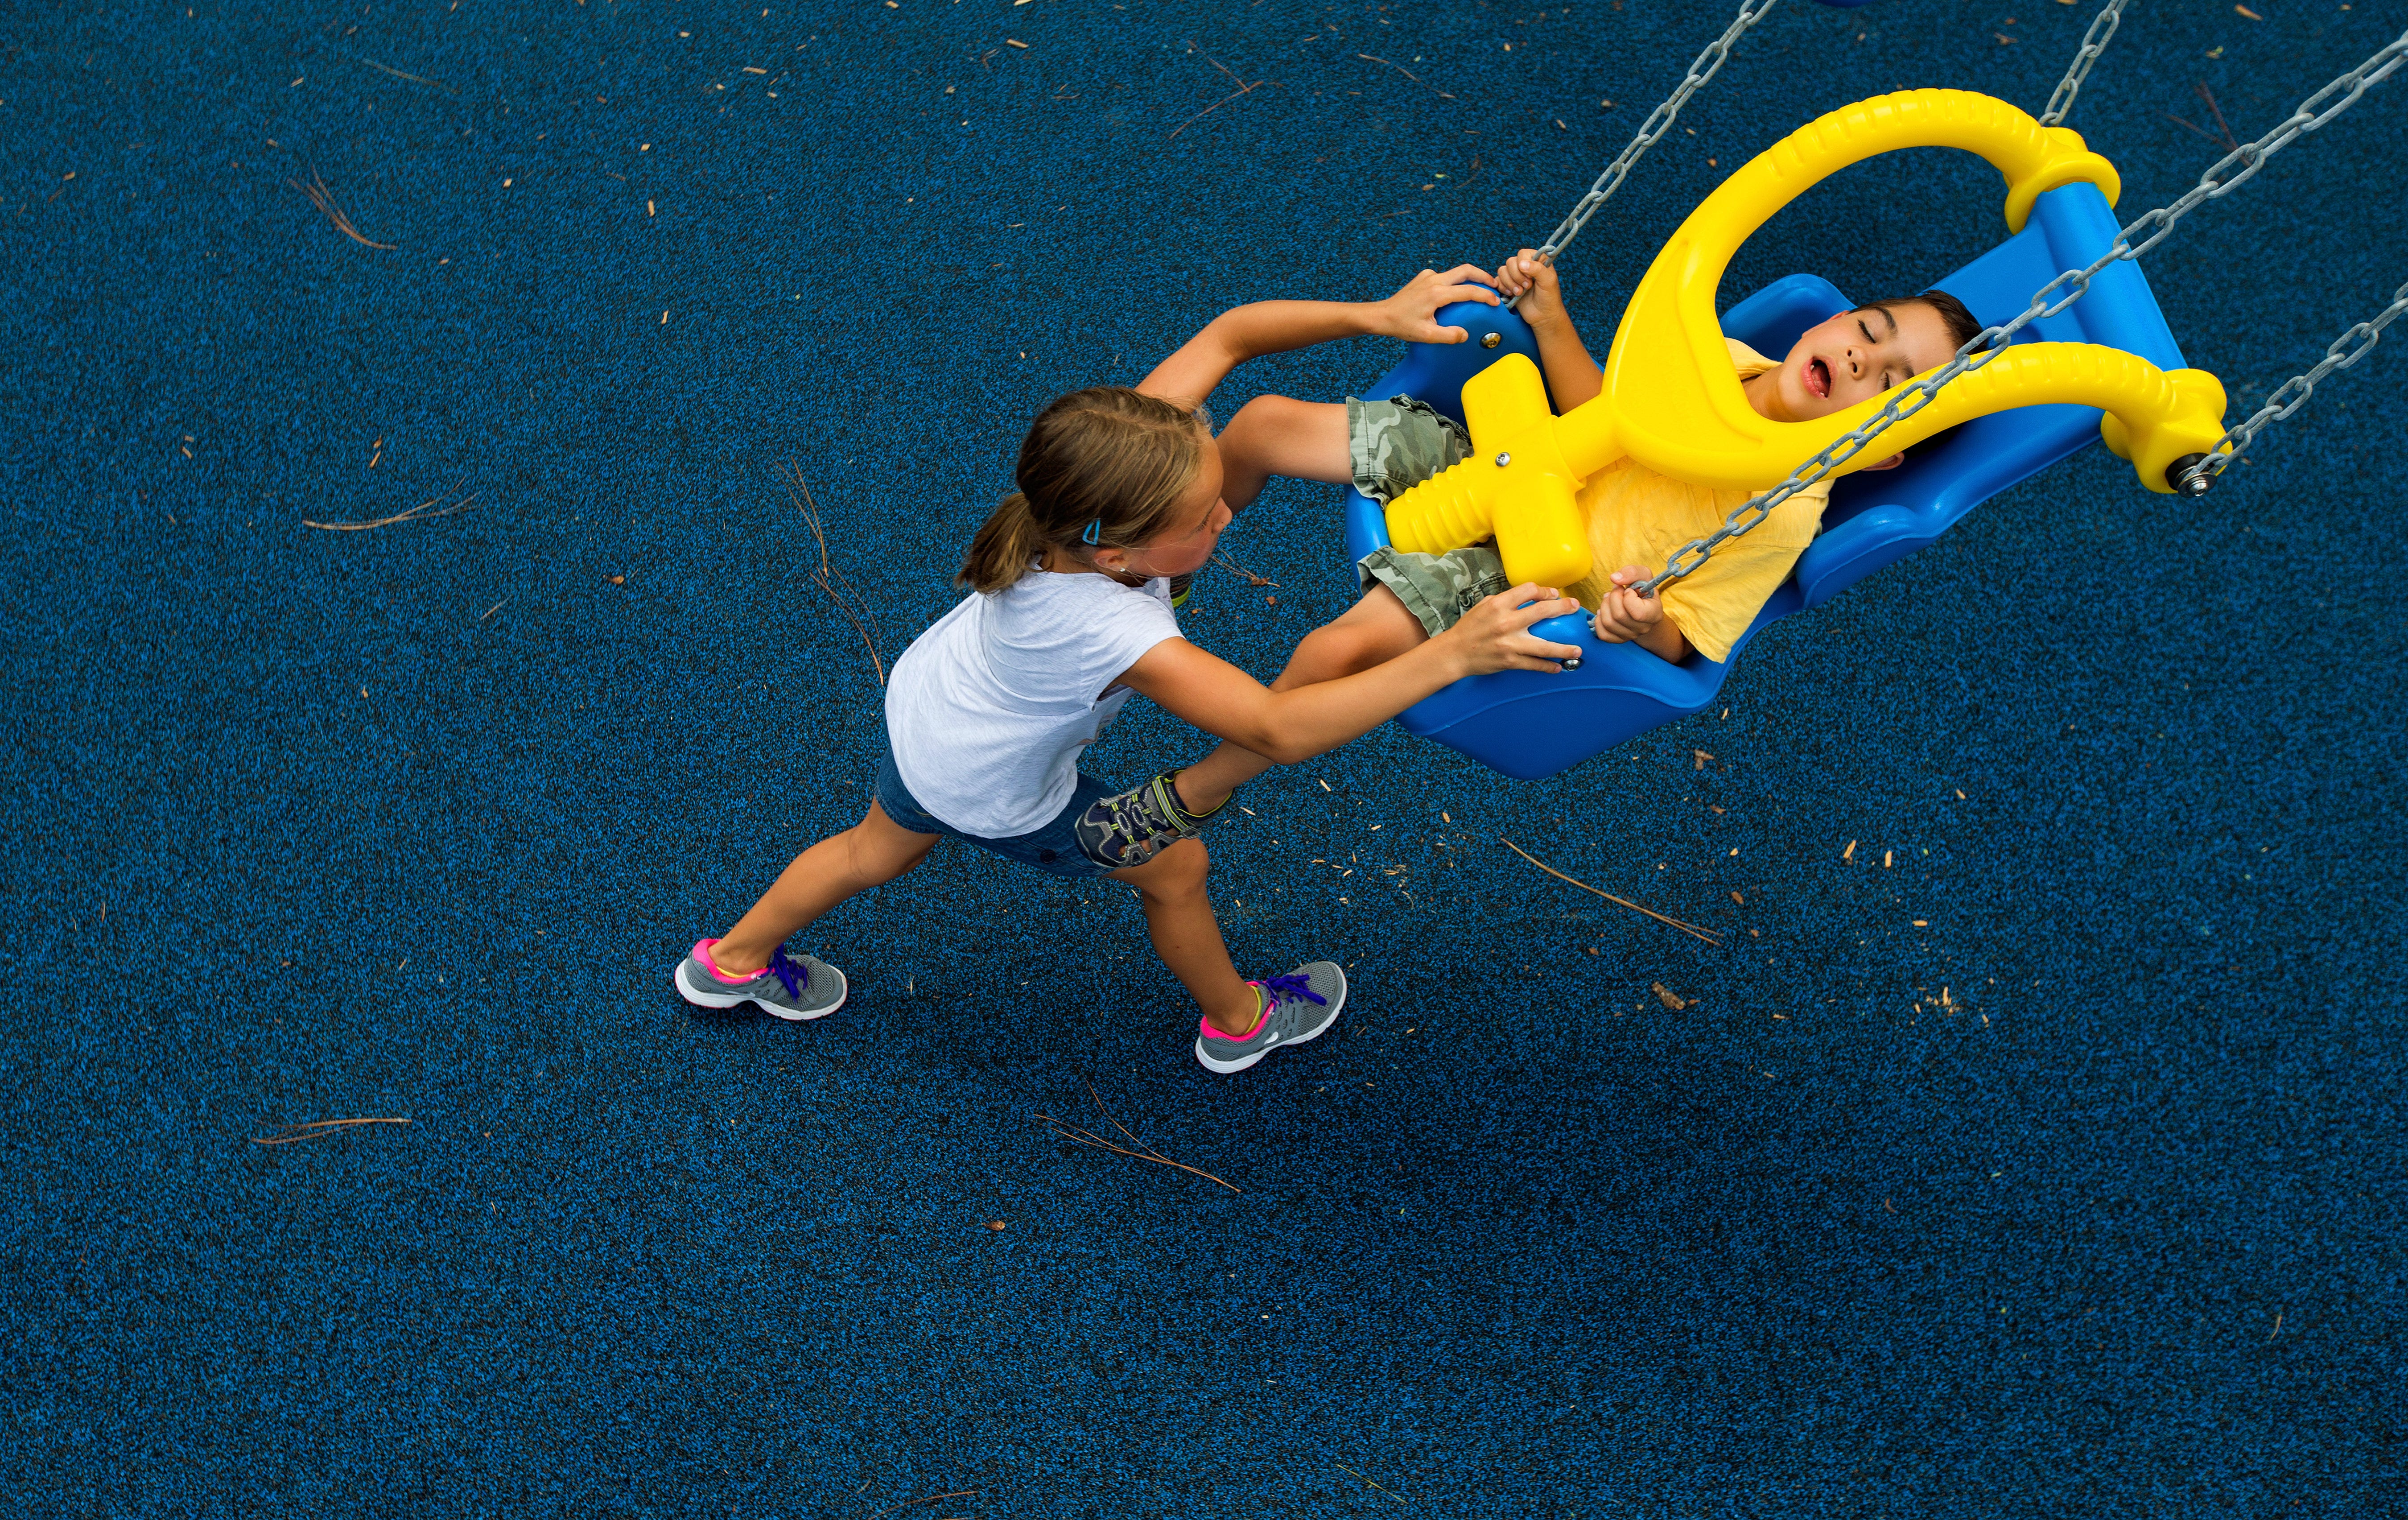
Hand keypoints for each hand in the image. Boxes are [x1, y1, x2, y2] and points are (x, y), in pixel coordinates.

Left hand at [1370, 265, 1501, 344]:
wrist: (1382, 315)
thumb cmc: (1402, 325)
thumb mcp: (1426, 335)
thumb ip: (1448, 336)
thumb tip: (1465, 335)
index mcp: (1437, 293)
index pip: (1469, 291)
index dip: (1486, 296)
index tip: (1496, 302)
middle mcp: (1434, 280)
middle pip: (1466, 270)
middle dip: (1483, 276)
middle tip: (1496, 284)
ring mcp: (1428, 276)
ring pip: (1456, 271)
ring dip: (1471, 277)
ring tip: (1481, 287)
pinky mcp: (1424, 277)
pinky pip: (1445, 276)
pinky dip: (1456, 281)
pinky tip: (1458, 292)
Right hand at [1438, 582, 1584, 674]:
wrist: (1454, 653)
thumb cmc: (1469, 628)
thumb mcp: (1484, 606)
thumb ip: (1506, 601)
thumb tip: (1529, 597)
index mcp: (1499, 605)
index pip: (1529, 590)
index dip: (1544, 591)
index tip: (1553, 595)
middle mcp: (1506, 622)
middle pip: (1543, 611)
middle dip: (1563, 608)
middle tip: (1575, 607)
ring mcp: (1509, 644)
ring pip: (1544, 646)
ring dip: (1564, 648)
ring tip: (1577, 649)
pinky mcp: (1510, 661)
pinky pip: (1534, 665)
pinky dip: (1548, 667)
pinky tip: (1558, 667)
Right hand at [1495, 249, 1567, 327]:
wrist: (1543, 316)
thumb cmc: (1549, 298)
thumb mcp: (1548, 281)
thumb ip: (1537, 269)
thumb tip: (1522, 264)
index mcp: (1537, 260)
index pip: (1523, 254)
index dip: (1523, 264)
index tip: (1530, 277)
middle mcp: (1525, 266)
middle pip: (1510, 262)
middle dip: (1516, 276)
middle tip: (1527, 287)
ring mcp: (1515, 276)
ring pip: (1502, 270)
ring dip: (1510, 283)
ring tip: (1520, 293)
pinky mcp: (1508, 286)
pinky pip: (1497, 281)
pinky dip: (1502, 287)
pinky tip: (1511, 294)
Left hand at [1590, 565, 1664, 643]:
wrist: (1642, 605)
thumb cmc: (1643, 589)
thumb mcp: (1643, 575)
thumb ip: (1632, 572)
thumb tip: (1614, 578)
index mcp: (1654, 614)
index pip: (1637, 612)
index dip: (1628, 597)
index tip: (1629, 590)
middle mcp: (1644, 628)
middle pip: (1619, 616)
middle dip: (1613, 598)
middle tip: (1616, 590)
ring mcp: (1631, 636)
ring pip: (1608, 623)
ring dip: (1604, 606)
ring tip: (1610, 598)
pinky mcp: (1618, 639)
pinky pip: (1602, 634)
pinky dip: (1599, 620)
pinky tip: (1605, 610)